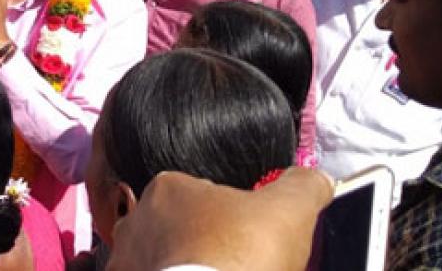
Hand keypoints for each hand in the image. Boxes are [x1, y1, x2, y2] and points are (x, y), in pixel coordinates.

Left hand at [106, 168, 333, 270]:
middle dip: (207, 245)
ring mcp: (126, 259)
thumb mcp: (289, 210)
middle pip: (181, 228)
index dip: (233, 216)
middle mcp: (136, 219)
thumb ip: (302, 186)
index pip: (203, 193)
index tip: (251, 237)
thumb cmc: (240, 254)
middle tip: (237, 264)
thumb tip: (315, 178)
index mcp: (168, 188)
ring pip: (163, 258)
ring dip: (186, 267)